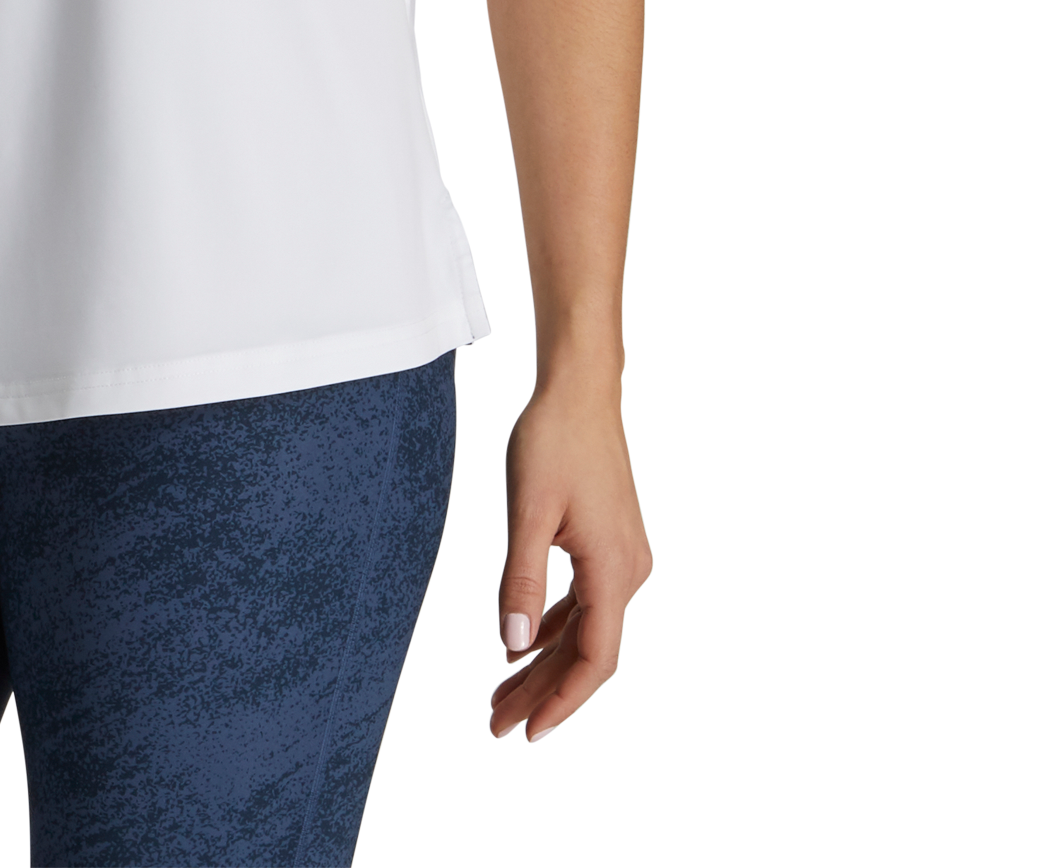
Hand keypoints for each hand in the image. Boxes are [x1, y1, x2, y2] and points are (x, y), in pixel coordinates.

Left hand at [489, 376, 651, 741]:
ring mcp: (620, 558)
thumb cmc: (553, 440)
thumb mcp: (528, 511)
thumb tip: (511, 645)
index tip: (527, 731)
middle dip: (542, 691)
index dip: (561, 700)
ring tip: (502, 694)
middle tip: (497, 722)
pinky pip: (582, 601)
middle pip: (585, 650)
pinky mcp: (607, 543)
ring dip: (544, 662)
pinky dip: (552, 626)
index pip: (593, 658)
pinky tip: (522, 644)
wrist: (578, 391)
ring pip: (583, 628)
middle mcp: (626, 570)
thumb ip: (520, 581)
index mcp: (612, 569)